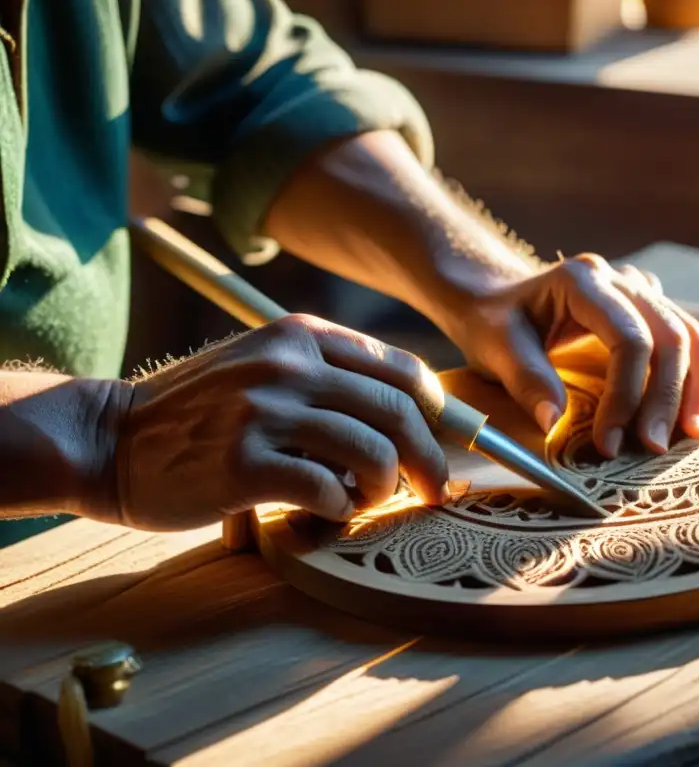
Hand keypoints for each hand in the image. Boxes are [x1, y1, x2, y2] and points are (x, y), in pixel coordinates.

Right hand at [104, 315, 449, 530]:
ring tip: (364, 500)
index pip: (402, 371)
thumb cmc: (200, 413)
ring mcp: (265, 412)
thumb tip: (411, 418)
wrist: (110, 439)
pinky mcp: (243, 464)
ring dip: (385, 488)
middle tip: (435, 491)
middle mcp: (289, 365)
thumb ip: (329, 379)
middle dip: (431, 460)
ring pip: (374, 452)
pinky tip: (325, 511)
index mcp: (302, 336)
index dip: (436, 414)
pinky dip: (341, 508)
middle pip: (399, 411)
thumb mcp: (265, 367)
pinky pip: (328, 489)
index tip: (439, 448)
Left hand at [447, 253, 698, 457]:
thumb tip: (554, 423)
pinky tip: (696, 414)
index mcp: (582, 280)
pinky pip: (686, 342)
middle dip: (666, 396)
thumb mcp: (495, 347)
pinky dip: (694, 378)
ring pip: (688, 335)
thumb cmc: (493, 322)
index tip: (608, 442)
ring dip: (696, 387)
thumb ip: (526, 380)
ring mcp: (639, 293)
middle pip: (668, 335)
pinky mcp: (648, 314)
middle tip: (654, 447)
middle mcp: (620, 280)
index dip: (625, 393)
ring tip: (697, 434)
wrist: (495, 300)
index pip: (627, 337)